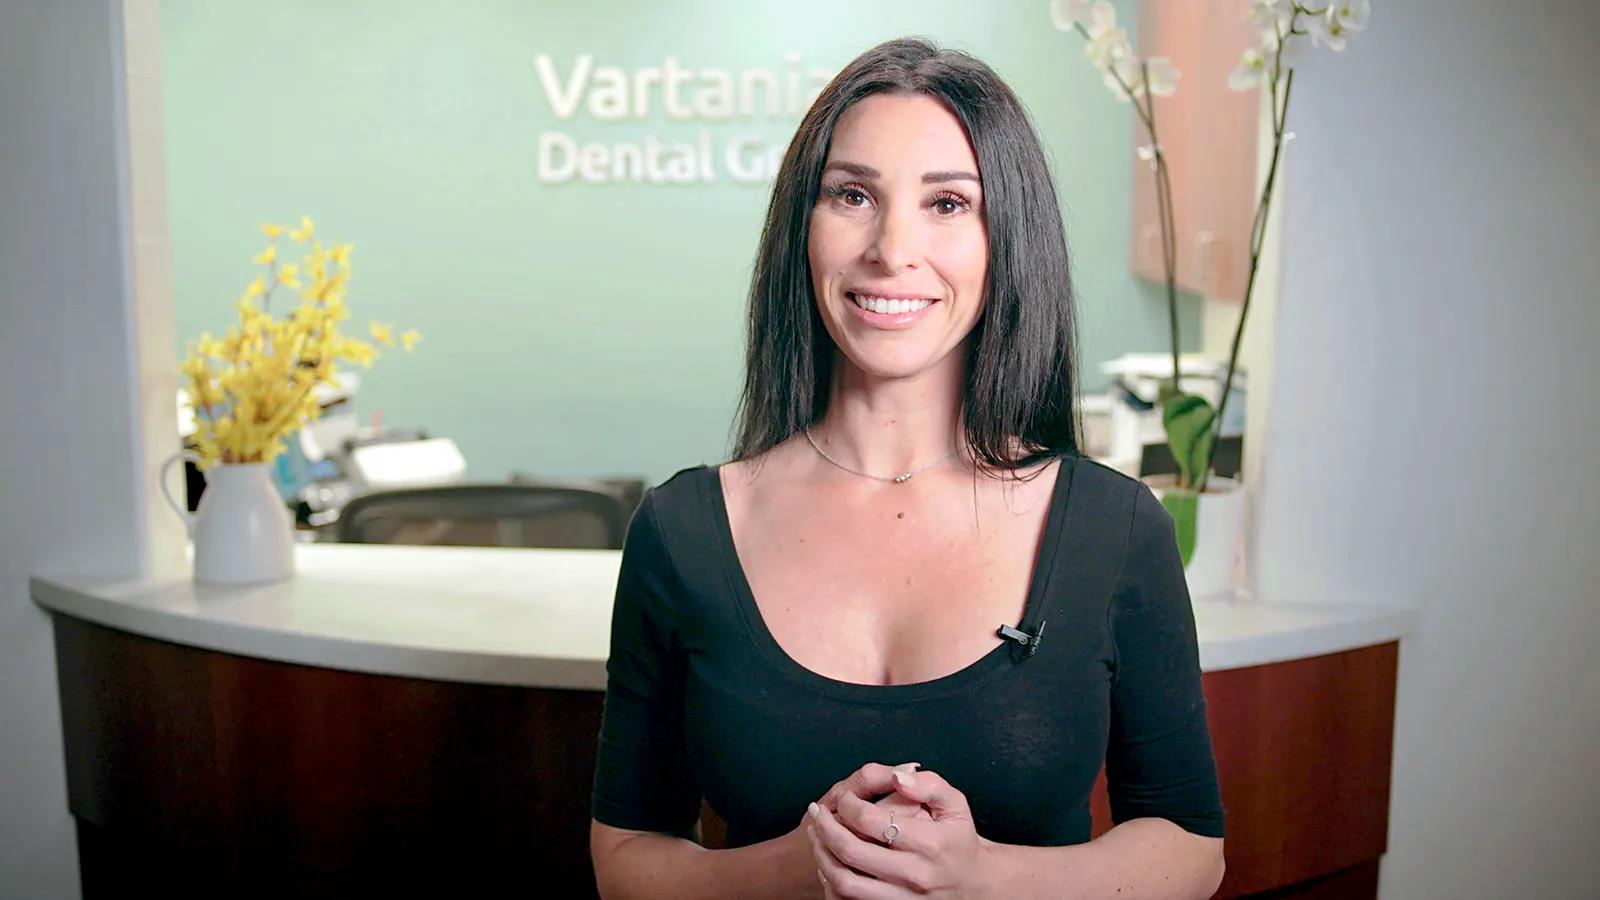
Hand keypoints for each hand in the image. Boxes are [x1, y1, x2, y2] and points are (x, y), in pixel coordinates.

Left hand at [806, 768, 989, 898]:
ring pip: (845, 882)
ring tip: (817, 836)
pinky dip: (832, 882)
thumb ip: (929, 784)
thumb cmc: (958, 840)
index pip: (871, 820)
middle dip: (826, 827)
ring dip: (822, 856)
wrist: (973, 885)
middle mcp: (915, 874)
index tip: (844, 797)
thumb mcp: (955, 805)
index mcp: (929, 842)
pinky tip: (829, 863)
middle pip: (852, 851)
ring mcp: (903, 898)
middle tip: (818, 813)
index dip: (848, 804)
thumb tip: (898, 776)